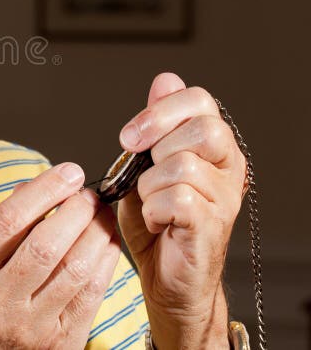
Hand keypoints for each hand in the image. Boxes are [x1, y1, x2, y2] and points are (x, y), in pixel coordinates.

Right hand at [0, 163, 120, 349]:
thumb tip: (31, 189)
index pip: (7, 222)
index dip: (43, 191)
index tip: (66, 172)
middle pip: (46, 244)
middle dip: (76, 209)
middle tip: (88, 193)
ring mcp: (30, 327)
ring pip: (76, 269)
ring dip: (97, 232)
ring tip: (101, 213)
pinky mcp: (60, 343)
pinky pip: (91, 295)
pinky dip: (105, 262)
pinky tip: (107, 243)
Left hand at [117, 72, 246, 348]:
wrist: (164, 277)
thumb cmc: (155, 222)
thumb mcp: (144, 166)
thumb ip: (154, 126)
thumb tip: (165, 80)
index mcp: (211, 146)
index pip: (199, 100)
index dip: (160, 110)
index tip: (130, 136)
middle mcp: (227, 168)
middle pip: (203, 128)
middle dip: (157, 143)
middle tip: (139, 169)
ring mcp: (225, 198)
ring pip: (182, 165)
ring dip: (150, 185)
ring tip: (150, 203)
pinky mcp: (212, 226)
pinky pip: (178, 198)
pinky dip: (154, 208)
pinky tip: (156, 220)